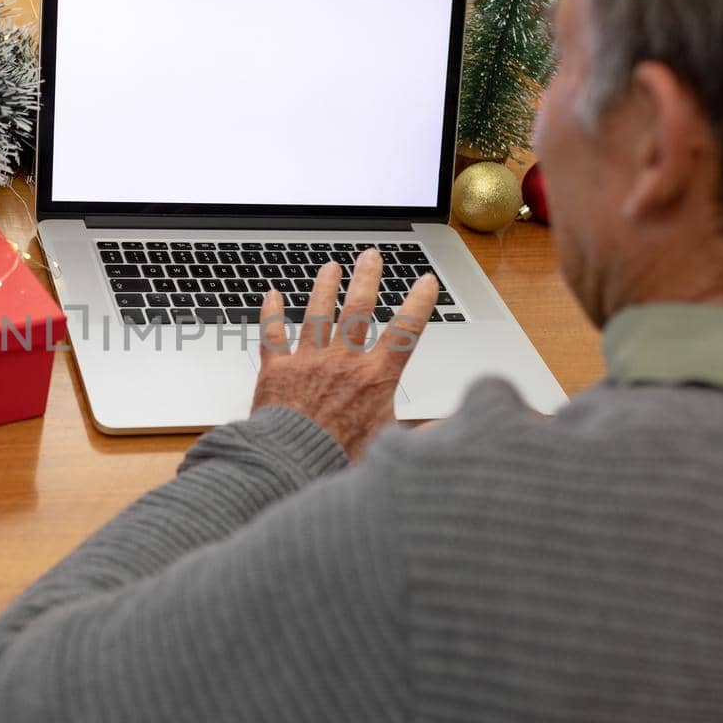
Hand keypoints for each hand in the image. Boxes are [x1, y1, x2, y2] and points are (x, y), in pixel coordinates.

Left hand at [252, 248, 438, 458]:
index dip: (418, 304)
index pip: (405, 332)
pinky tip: (271, 295)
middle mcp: (343, 361)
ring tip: (330, 267)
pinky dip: (271, 314)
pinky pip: (273, 335)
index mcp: (375, 378)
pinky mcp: (278, 371)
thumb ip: (422, 433)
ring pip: (318, 314)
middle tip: (371, 257)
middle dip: (367, 279)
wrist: (293, 466)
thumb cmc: (340, 460)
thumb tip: (451, 429)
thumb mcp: (392, 446)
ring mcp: (309, 362)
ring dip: (324, 288)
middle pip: (358, 310)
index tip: (426, 282)